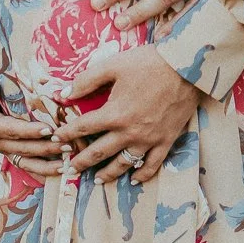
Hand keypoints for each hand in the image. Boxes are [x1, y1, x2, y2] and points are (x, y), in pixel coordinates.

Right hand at [0, 84, 65, 177]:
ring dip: (47, 164)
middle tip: (69, 144)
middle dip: (46, 148)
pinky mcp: (10, 150)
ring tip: (68, 163)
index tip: (49, 129)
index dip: (30, 131)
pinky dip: (43, 168)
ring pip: (27, 161)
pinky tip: (60, 170)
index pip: (12, 130)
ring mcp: (4, 148)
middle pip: (24, 148)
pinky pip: (27, 163)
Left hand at [53, 47, 199, 184]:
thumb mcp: (114, 65)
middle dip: (81, 161)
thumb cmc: (149, 62)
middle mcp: (129, 132)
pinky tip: (133, 179)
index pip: (83, 128)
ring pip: (123, 163)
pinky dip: (142, 175)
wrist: (187, 67)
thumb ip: (86, 80)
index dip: (67, 134)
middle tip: (70, 168)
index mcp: (114, 113)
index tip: (56, 139)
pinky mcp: (166, 141)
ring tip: (96, 180)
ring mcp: (148, 140)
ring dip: (107, 174)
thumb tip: (63, 93)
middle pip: (99, 152)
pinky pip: (152, 165)